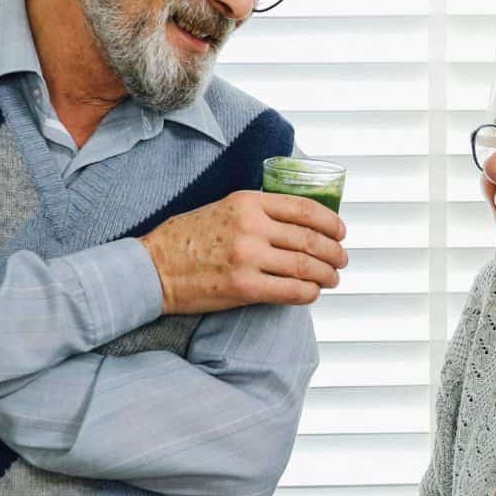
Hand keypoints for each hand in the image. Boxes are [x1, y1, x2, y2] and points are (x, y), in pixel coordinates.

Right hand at [139, 190, 347, 314]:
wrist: (153, 268)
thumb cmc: (185, 238)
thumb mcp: (223, 208)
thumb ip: (259, 212)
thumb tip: (299, 225)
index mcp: (248, 201)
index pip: (304, 208)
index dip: (330, 222)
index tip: (340, 231)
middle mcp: (251, 227)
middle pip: (310, 239)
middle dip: (334, 252)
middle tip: (342, 259)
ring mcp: (248, 258)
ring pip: (305, 266)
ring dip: (326, 274)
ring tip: (332, 278)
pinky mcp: (243, 287)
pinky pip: (289, 291)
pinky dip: (308, 293)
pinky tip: (312, 293)